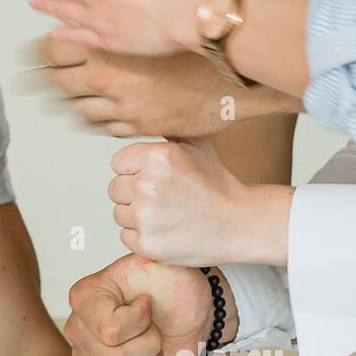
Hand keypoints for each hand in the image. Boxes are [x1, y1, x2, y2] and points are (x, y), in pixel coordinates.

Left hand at [38, 39, 259, 138]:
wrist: (229, 80)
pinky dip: (94, 120)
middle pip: (57, 84)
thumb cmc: (194, 49)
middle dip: (41, 82)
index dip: (39, 52)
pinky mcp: (139, 129)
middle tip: (29, 81)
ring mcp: (123, 110)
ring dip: (66, 104)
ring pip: (77, 110)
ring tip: (56, 99)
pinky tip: (90, 114)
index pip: (52, 51)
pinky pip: (104, 127)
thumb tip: (86, 29)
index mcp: (106, 51)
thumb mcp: (145, 32)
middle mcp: (109, 83)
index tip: (31, 54)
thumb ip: (113, 34)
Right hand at [64, 254, 236, 355]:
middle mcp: (77, 327)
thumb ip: (156, 260)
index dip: (141, 323)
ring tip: (152, 346)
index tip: (148, 303)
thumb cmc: (178, 287)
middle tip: (155, 329)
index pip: (111, 330)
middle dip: (149, 348)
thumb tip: (143, 270)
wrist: (187, 314)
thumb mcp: (171, 265)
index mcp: (86, 295)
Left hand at [110, 140, 291, 266]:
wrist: (240, 223)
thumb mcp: (196, 145)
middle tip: (165, 200)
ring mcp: (146, 217)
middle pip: (115, 189)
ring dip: (137, 217)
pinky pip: (126, 237)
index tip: (157, 179)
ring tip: (168, 215)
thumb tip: (147, 110)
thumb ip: (166, 129)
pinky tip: (167, 231)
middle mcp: (147, 185)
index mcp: (156, 157)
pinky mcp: (148, 244)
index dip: (135, 171)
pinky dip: (143, 237)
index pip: (118, 163)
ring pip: (119, 214)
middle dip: (134, 194)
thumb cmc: (218, 185)